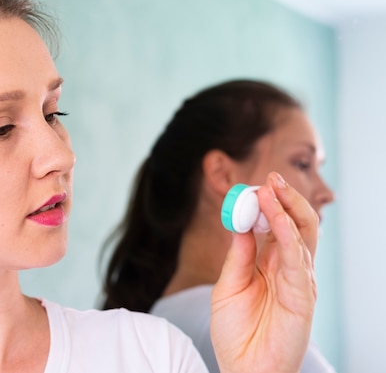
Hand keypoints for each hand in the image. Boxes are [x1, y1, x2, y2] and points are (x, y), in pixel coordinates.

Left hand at [210, 171, 318, 372]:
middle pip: (294, 225)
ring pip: (301, 236)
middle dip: (284, 199)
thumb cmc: (235, 333)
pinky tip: (276, 217)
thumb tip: (238, 223)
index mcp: (270, 265)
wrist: (243, 370)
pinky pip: (298, 260)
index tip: (252, 185)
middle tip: (269, 178)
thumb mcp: (228, 286)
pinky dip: (288, 235)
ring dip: (286, 209)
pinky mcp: (303, 296)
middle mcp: (288, 269)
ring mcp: (298, 282)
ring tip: (271, 189)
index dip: (265, 204)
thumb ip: (237, 256)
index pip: (273, 226)